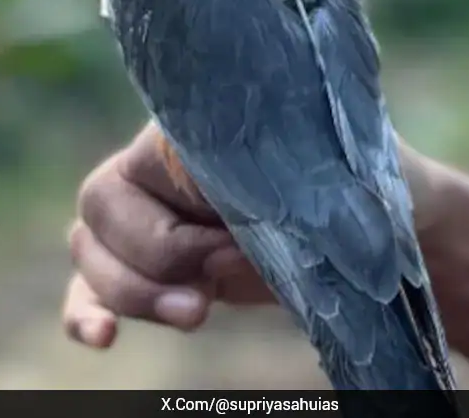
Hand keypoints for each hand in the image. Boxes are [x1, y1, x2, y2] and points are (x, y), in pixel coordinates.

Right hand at [61, 123, 447, 347]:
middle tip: (216, 287)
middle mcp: (161, 164)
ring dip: (130, 293)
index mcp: (198, 128)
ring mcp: (151, 215)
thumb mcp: (335, 187)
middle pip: (101, 209)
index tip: (231, 247)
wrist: (380, 230)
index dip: (175, 225)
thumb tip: (229, 252)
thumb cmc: (361, 192)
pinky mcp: (156, 268)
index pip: (136, 167)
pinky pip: (94, 286)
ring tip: (196, 316)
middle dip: (154, 261)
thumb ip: (286, 205)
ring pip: (90, 248)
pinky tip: (102, 341)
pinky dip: (88, 311)